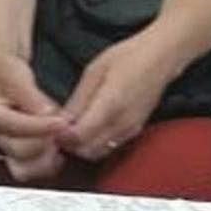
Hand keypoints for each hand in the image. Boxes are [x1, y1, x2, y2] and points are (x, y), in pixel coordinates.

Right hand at [0, 55, 69, 182]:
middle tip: (60, 130)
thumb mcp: (14, 73)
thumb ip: (29, 95)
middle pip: (21, 153)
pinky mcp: (20, 148)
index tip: (63, 122)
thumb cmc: (4, 66)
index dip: (44, 127)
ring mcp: (8, 144)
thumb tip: (46, 114)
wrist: (2, 66)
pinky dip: (47, 163)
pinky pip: (33, 167)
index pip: (18, 130)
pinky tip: (57, 149)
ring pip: (25, 168)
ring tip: (59, 144)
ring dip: (45, 160)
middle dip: (45, 142)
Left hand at [58, 33, 177, 161]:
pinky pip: (111, 146)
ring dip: (82, 146)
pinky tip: (86, 129)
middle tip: (56, 129)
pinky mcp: (136, 131)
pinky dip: (95, 144)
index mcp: (111, 104)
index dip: (61, 136)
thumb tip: (60, 121)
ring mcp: (132, 129)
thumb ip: (78, 100)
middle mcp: (123, 123)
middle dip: (69, 144)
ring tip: (69, 128)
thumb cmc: (126, 58)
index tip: (50, 125)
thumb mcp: (94, 72)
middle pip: (89, 150)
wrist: (160, 58)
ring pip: (100, 152)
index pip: (81, 135)